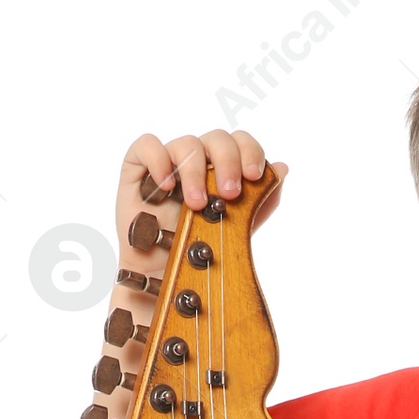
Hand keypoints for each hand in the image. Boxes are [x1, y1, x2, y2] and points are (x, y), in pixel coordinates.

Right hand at [115, 128, 286, 247]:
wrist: (159, 279)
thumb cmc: (194, 252)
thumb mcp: (236, 231)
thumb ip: (260, 202)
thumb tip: (282, 168)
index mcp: (221, 168)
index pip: (240, 143)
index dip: (250, 151)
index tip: (254, 176)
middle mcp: (197, 160)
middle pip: (217, 139)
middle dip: (228, 162)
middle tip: (230, 194)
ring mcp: (167, 161)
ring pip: (186, 143)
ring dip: (195, 172)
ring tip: (197, 206)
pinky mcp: (137, 168)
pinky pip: (147, 145)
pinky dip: (158, 158)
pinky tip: (166, 185)